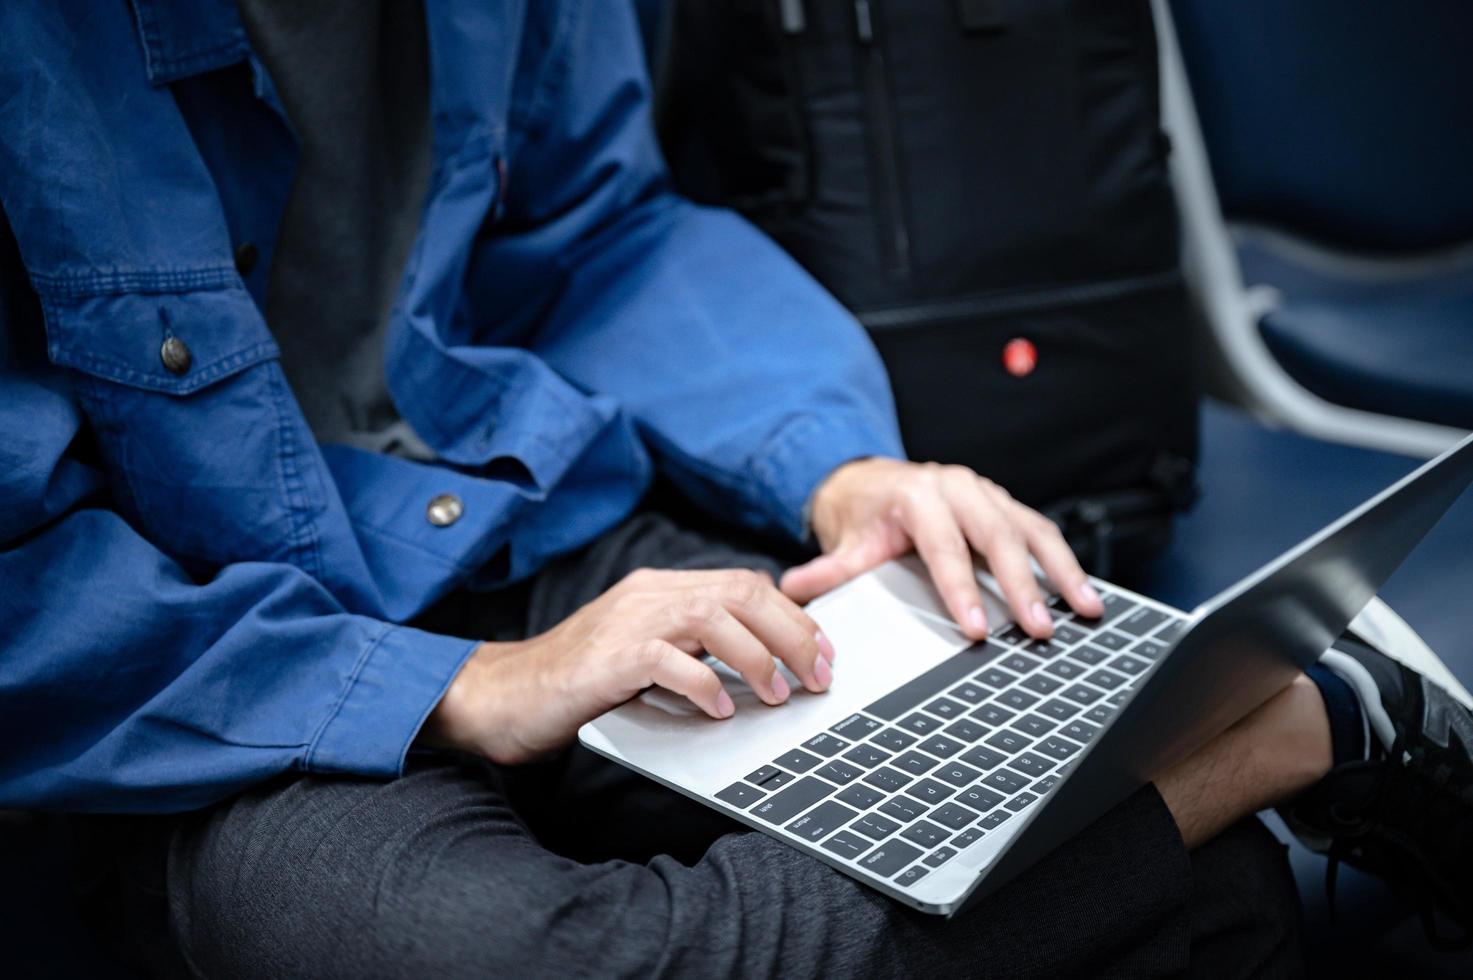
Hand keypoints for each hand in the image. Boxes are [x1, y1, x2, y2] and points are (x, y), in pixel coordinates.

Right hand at [422, 568, 835, 763]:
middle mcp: (648, 595)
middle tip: (816, 676)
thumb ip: (690, 648)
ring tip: (777, 695)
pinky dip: (703, 683)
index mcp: (659, 590)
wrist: (499, 695)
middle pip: (742, 592)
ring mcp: (627, 622)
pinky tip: (719, 709)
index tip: (823, 654)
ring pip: (714, 616)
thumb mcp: (642, 654)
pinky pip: (669, 660)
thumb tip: (760, 667)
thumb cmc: (574, 683)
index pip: (744, 585)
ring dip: (758, 657)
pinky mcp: (607, 658)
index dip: (792, 617)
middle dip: (792, 633)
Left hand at [781, 458, 1102, 639]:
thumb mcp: (846, 541)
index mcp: (919, 495)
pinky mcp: (1006, 505)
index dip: (963, 590)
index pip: (946, 548)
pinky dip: (1065, 562)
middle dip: (1023, 585)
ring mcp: (987, 494)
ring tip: (1086, 611)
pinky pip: (1041, 531)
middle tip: (1039, 629)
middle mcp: (958, 488)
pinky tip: (1084, 594)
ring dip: (1062, 572)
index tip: (980, 628)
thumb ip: (828, 569)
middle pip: (999, 537)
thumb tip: (796, 587)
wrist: (875, 482)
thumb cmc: (866, 514)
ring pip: (1032, 531)